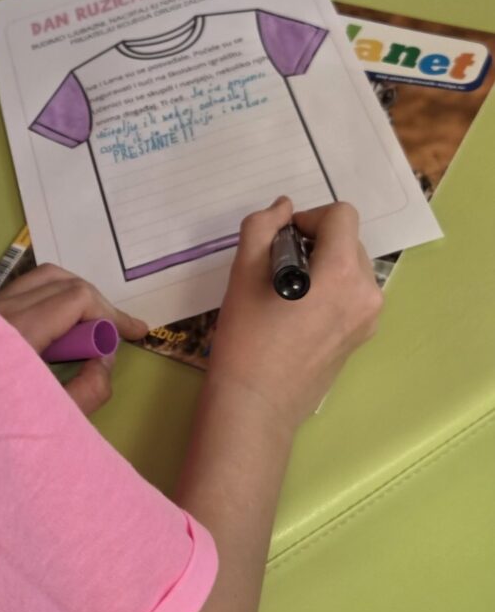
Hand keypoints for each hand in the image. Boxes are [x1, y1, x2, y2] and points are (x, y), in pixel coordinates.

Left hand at [0, 264, 149, 415]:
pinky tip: (58, 328)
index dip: (109, 315)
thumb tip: (105, 361)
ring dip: (74, 296)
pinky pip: (24, 290)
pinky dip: (50, 298)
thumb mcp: (49, 419)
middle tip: (118, 334)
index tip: (127, 340)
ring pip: (42, 279)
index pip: (75, 297)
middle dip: (97, 305)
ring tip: (94, 324)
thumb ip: (88, 391)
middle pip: (62, 282)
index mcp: (15, 333)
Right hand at [209, 197, 382, 435]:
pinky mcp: (362, 336)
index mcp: (342, 272)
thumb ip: (262, 226)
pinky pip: (352, 294)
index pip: (341, 215)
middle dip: (315, 242)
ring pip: (351, 266)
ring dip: (323, 265)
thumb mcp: (243, 271)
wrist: (256, 403)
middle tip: (278, 267)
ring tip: (288, 292)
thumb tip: (283, 208)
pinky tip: (298, 314)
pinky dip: (330, 289)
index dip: (308, 217)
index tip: (280, 240)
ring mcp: (369, 318)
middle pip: (349, 240)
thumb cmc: (246, 337)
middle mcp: (367, 292)